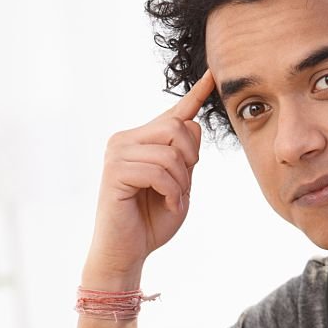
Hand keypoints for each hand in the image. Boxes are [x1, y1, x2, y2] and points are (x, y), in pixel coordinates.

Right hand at [85, 69, 215, 279]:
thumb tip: (193, 123)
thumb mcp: (179, 186)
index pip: (173, 113)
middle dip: (190, 159)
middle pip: (177, 128)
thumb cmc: (151, 222)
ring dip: (181, 182)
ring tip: (174, 200)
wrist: (127, 252)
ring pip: (170, 152)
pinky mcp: (114, 172)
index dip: (195, 94)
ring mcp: (117, 154)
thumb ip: (185, 158)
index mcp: (141, 141)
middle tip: (183, 187)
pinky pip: (158, 171)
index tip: (212, 74)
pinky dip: (172, 192)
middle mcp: (125, 140)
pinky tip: (168, 205)